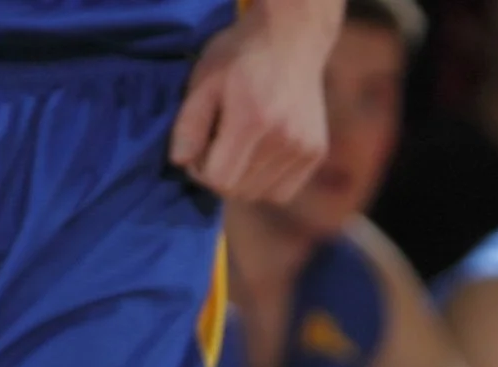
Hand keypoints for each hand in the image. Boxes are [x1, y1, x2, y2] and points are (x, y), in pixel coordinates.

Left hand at [168, 0, 336, 201]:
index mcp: (251, 120)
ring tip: (237, 151)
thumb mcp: (204, 80)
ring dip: (242, 180)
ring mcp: (304, 149)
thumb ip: (189, 123)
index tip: (197, 151)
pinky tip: (258, 156)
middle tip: (214, 149)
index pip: (220, 180)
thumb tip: (181, 163)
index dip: (200, 172)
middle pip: (241, 191)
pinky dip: (265, 182)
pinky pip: (284, 190)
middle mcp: (283, 140)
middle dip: (220, 176)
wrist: (291, 40)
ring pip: (262, 195)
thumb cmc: (240, 55)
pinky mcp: (316, 153)